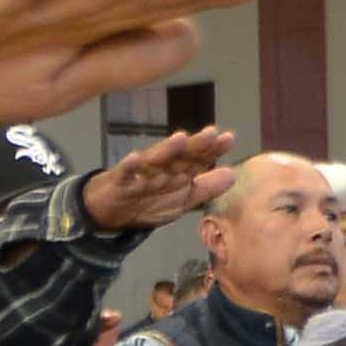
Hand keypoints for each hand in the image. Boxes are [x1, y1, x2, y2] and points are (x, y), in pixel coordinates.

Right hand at [76, 125, 236, 235]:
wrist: (111, 211)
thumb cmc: (148, 201)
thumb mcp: (182, 200)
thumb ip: (206, 188)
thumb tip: (233, 174)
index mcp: (178, 172)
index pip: (198, 158)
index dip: (213, 149)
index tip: (228, 139)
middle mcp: (162, 168)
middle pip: (181, 155)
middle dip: (196, 145)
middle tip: (211, 133)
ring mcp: (141, 172)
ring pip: (155, 160)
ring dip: (167, 150)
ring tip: (180, 138)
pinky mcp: (120, 180)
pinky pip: (125, 173)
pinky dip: (129, 166)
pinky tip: (134, 158)